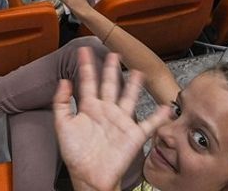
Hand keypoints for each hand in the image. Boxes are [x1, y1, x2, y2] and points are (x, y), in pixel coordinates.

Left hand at [53, 49, 174, 190]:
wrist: (89, 176)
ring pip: (129, 98)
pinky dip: (158, 116)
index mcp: (89, 108)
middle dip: (111, 69)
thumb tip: (64, 81)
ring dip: (134, 85)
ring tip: (138, 71)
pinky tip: (165, 107)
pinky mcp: (133, 135)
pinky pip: (148, 124)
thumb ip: (61, 103)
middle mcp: (106, 112)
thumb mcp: (62, 126)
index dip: (86, 66)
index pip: (88, 82)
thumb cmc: (75, 155)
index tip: (83, 51)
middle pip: (110, 85)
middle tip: (113, 53)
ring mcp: (120, 122)